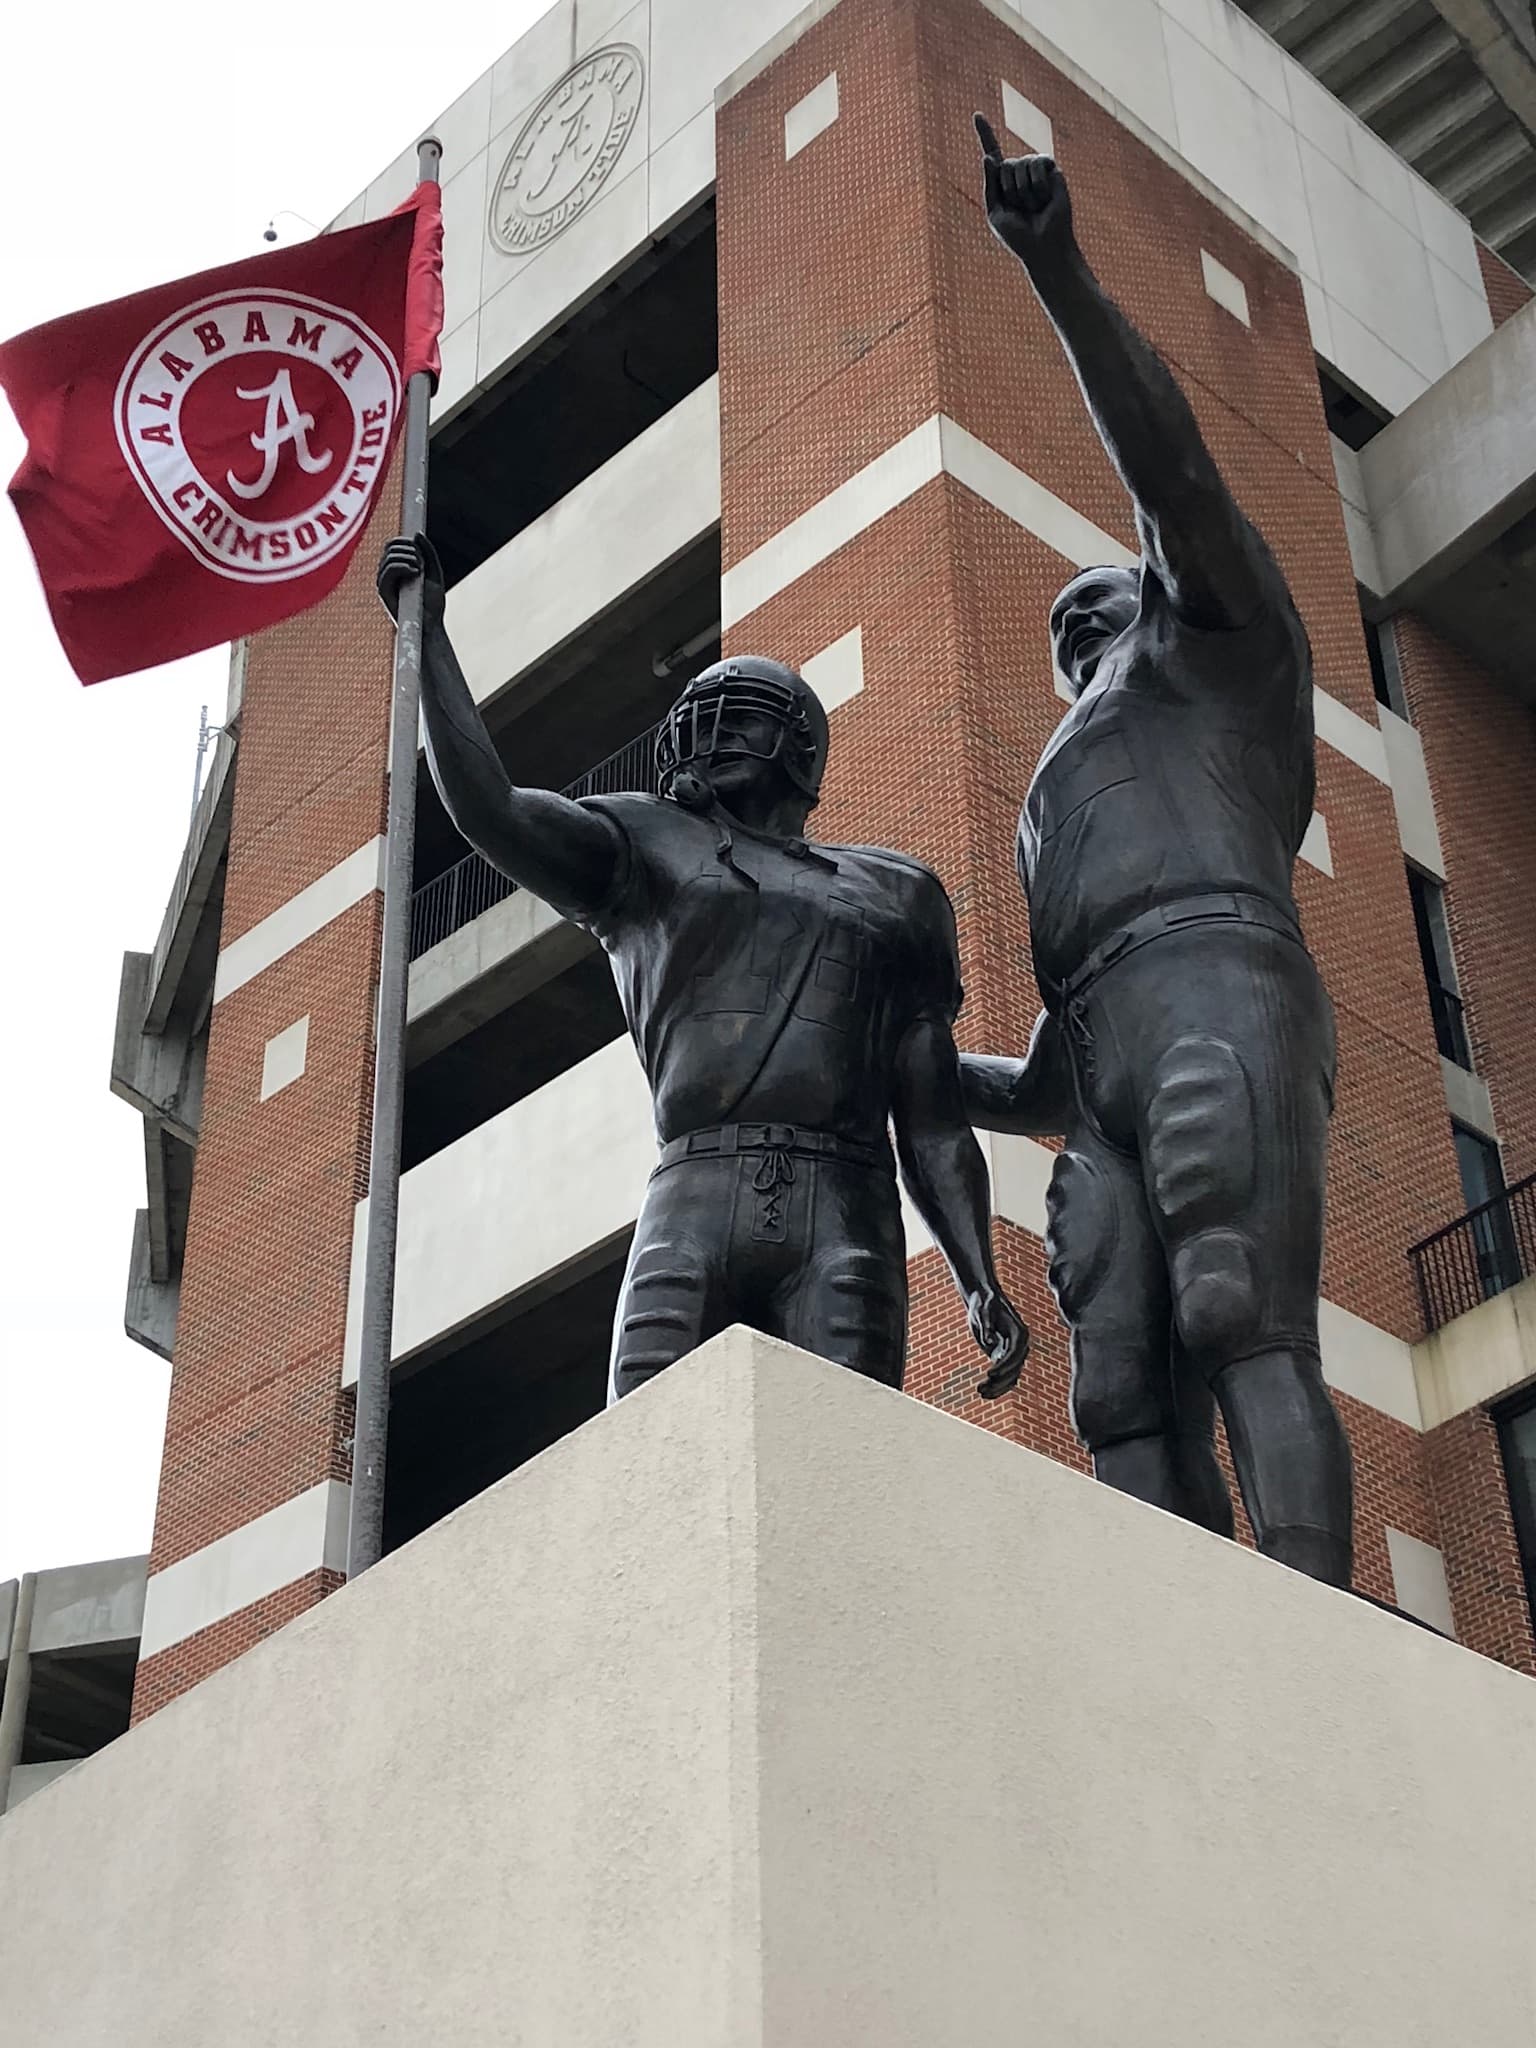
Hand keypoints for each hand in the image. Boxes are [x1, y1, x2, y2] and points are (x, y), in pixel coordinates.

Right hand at [376, 532, 445, 634]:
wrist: (432, 626)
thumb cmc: (432, 603)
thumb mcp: (434, 572)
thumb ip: (427, 552)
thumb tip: (416, 534)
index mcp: (396, 568)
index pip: (393, 544)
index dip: (406, 541)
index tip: (421, 552)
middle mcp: (387, 574)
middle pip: (390, 547)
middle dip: (410, 549)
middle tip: (423, 564)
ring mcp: (384, 583)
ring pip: (389, 557)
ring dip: (409, 558)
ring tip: (421, 570)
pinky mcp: (384, 593)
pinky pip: (387, 570)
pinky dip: (402, 566)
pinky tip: (416, 572)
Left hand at [967, 1286, 1029, 1400]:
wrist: (983, 1299)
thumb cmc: (984, 1302)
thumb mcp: (984, 1310)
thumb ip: (987, 1324)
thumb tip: (989, 1342)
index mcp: (1020, 1333)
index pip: (1015, 1354)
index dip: (1003, 1366)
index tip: (989, 1374)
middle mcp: (1020, 1345)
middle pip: (1015, 1369)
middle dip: (999, 1381)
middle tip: (982, 1389)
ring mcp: (1012, 1353)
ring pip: (1010, 1377)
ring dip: (997, 1388)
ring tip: (980, 1393)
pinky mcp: (1002, 1357)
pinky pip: (1003, 1376)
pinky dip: (995, 1386)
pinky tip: (983, 1394)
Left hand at [973, 114, 1074, 271]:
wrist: (1043, 246)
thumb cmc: (1018, 236)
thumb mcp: (995, 212)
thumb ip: (989, 185)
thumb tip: (988, 156)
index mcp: (1002, 182)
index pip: (992, 152)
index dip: (984, 133)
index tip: (977, 115)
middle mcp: (1018, 171)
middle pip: (1004, 165)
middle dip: (1009, 190)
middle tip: (1021, 209)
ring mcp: (1035, 169)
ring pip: (1020, 164)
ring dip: (1024, 191)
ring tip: (1034, 207)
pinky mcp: (1052, 170)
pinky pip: (1038, 164)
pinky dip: (1038, 184)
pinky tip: (1045, 199)